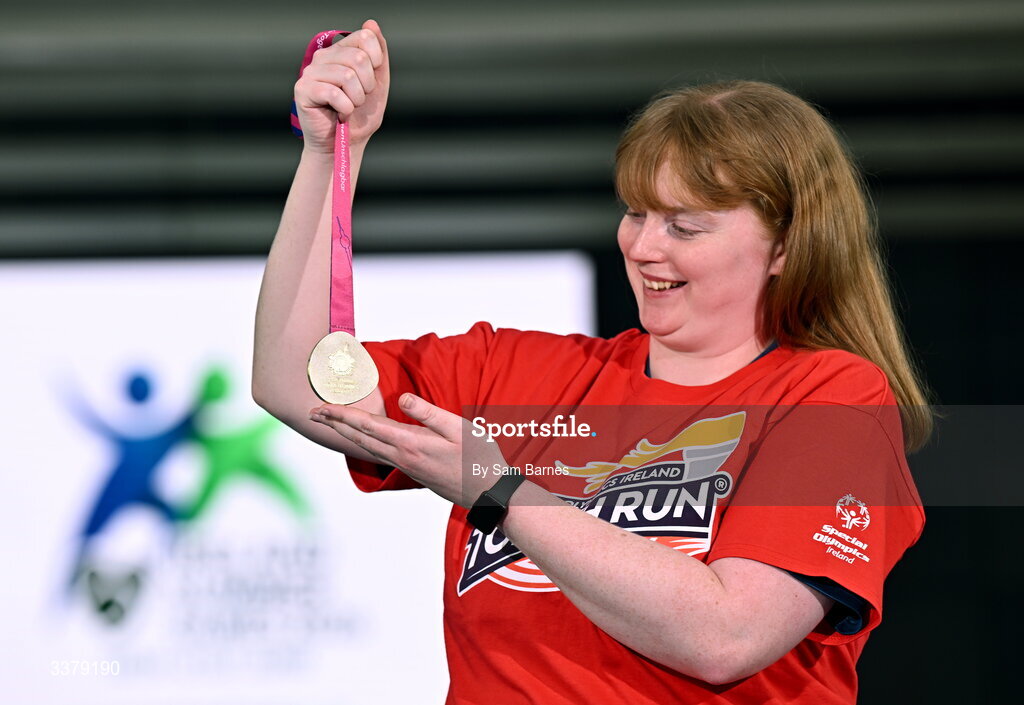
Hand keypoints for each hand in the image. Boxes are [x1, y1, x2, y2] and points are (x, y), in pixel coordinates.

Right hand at [293, 19, 389, 153]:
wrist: (344, 144)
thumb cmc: (359, 116)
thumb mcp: (377, 84)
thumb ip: (378, 55)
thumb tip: (371, 23)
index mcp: (341, 52)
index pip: (364, 37)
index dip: (376, 60)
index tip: (372, 80)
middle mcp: (323, 58)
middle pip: (358, 58)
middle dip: (367, 86)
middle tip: (359, 99)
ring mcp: (311, 72)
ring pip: (347, 76)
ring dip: (356, 100)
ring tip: (349, 107)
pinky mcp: (303, 90)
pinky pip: (334, 93)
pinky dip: (345, 109)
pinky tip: (340, 114)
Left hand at [309, 393, 512, 507]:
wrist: (488, 492)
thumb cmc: (478, 458)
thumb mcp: (459, 428)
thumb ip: (428, 412)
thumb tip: (403, 398)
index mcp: (409, 443)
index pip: (367, 426)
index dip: (341, 415)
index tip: (320, 407)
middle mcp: (401, 456)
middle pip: (359, 438)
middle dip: (335, 424)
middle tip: (313, 412)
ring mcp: (405, 466)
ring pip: (366, 447)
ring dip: (345, 434)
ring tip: (330, 423)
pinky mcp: (412, 470)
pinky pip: (377, 454)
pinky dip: (362, 443)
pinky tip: (362, 440)